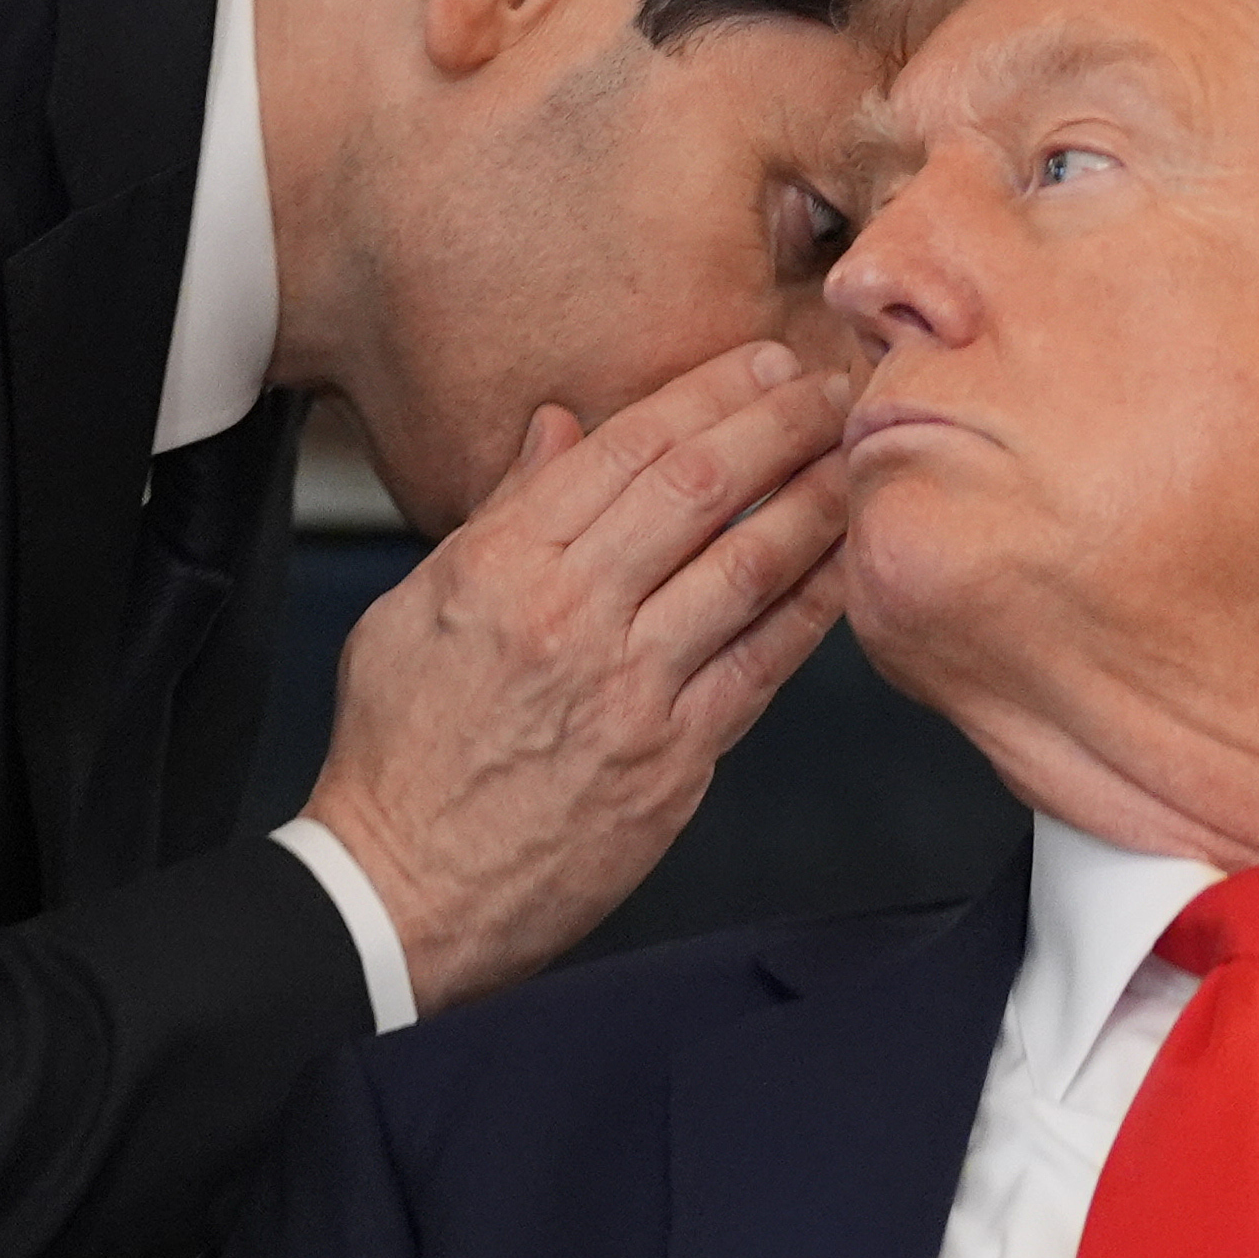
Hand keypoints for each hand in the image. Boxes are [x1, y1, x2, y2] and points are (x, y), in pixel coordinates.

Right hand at [304, 342, 851, 1013]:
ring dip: (814, 503)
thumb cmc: (398, 759)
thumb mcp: (413, 611)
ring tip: (860, 460)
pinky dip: (811, 608)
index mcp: (500, 569)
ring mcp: (629, 691)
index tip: (757, 365)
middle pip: (698, 491)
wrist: (401, 893)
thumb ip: (499, 515)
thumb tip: (560, 431)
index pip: (623, 452)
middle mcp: (571, 619)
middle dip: (778, 426)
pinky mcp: (673, 762)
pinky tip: (845, 568)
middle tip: (830, 389)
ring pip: (746, 567)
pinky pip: (762, 666)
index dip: (704, 396)